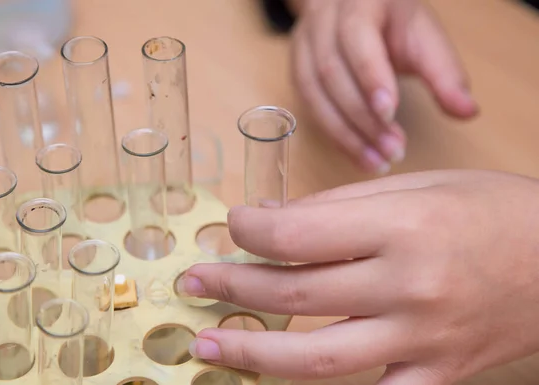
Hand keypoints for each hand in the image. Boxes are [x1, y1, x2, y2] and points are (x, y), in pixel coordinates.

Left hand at [177, 170, 538, 383]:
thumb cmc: (492, 210)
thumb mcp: (418, 185)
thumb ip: (340, 203)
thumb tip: (272, 219)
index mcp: (401, 227)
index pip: (295, 234)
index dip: (248, 230)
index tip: (231, 225)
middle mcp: (408, 286)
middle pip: (295, 293)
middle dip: (232, 285)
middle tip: (195, 280)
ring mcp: (422, 339)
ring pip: (317, 359)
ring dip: (253, 350)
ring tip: (209, 342)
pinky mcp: (437, 374)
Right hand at [289, 0, 477, 173]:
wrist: (355, 10)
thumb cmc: (394, 24)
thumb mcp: (425, 38)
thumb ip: (444, 73)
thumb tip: (468, 112)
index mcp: (358, 2)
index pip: (356, 37)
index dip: (370, 76)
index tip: (390, 114)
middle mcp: (322, 20)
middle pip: (332, 71)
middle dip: (363, 117)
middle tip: (394, 150)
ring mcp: (303, 45)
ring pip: (314, 93)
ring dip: (346, 134)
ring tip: (378, 162)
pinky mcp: (297, 70)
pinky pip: (309, 107)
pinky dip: (334, 135)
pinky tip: (358, 155)